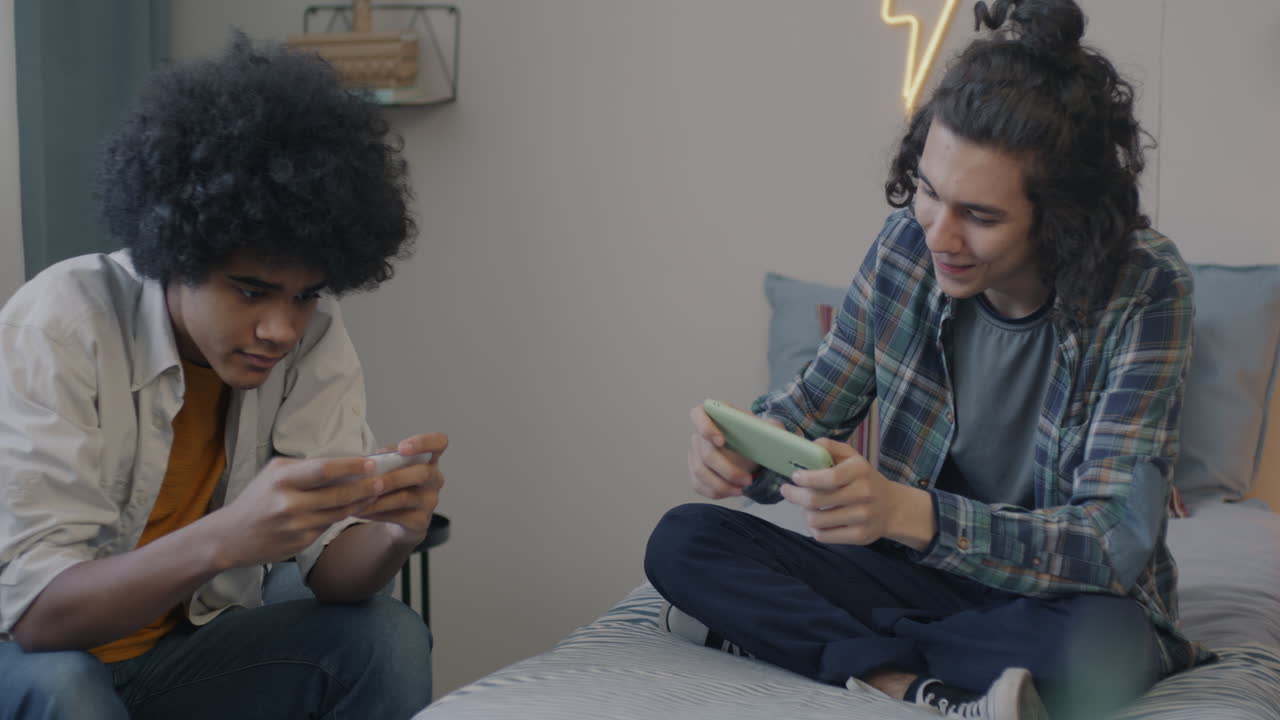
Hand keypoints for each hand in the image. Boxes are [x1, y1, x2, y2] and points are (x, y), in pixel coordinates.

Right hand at [213, 455, 384, 566]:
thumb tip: (343, 463)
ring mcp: (296, 525)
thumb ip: (305, 468)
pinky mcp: (301, 543)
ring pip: (338, 512)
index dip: (351, 465)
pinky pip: (328, 526)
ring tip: (376, 493)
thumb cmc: (257, 499)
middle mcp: (289, 503)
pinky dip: (343, 516)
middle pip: (338, 493)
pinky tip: (355, 508)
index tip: (371, 461)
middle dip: (365, 487)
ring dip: (360, 503)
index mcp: (282, 479)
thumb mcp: (274, 474)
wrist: (230, 536)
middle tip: (383, 480)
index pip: (324, 469)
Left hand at [355, 432, 447, 546]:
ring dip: (379, 497)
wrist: (399, 519)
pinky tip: (360, 510)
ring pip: (405, 497)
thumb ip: (385, 459)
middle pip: (423, 474)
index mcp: (429, 459)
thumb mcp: (391, 467)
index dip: (423, 443)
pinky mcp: (421, 521)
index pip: (439, 442)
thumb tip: (370, 460)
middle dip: (394, 477)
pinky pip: (397, 516)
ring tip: (357, 498)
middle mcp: (435, 479)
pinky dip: (375, 512)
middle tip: (372, 482)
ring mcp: (430, 501)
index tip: (402, 448)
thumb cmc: (394, 484)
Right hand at [687, 403, 778, 498]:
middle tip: (748, 480)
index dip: (705, 427)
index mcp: (714, 416)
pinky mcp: (695, 472)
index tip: (721, 441)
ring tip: (742, 489)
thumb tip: (776, 433)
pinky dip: (716, 492)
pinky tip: (733, 491)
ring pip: (700, 472)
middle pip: (705, 453)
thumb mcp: (768, 428)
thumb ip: (772, 427)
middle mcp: (700, 434)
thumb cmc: (756, 436)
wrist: (753, 452)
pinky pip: (698, 485)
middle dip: (727, 470)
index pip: (698, 414)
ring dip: (722, 485)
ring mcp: (695, 454)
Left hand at [781, 438, 920, 545]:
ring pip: (816, 520)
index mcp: (860, 471)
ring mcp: (863, 517)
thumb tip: (809, 445)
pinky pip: (824, 536)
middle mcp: (864, 494)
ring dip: (804, 512)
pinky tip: (817, 520)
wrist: (891, 507)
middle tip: (787, 491)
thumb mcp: (852, 457)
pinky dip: (814, 528)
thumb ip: (830, 447)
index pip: (829, 477)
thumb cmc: (864, 479)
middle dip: (795, 495)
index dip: (807, 478)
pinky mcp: (860, 536)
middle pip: (817, 500)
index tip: (794, 477)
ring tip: (806, 506)